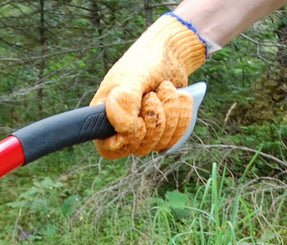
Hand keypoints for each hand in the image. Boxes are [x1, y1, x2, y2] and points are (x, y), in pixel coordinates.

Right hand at [90, 14, 206, 158]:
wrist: (170, 53)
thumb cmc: (145, 61)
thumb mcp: (133, 77)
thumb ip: (125, 101)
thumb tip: (124, 128)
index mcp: (105, 116)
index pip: (109, 149)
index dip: (127, 139)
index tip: (138, 120)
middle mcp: (122, 128)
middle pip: (140, 147)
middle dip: (154, 118)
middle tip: (153, 94)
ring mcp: (144, 132)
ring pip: (160, 143)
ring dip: (170, 113)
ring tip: (165, 89)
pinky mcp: (163, 131)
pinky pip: (175, 138)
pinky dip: (181, 115)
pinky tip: (178, 97)